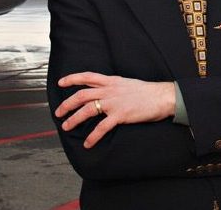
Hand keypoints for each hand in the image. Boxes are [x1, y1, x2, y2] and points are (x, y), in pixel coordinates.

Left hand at [55, 72, 175, 147]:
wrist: (162, 96)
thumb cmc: (147, 91)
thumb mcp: (127, 83)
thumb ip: (114, 86)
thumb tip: (105, 91)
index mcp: (111, 81)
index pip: (87, 76)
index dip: (72, 79)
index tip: (61, 83)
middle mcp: (110, 90)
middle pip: (82, 95)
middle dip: (67, 104)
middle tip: (58, 112)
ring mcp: (114, 102)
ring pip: (87, 110)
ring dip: (74, 119)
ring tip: (66, 126)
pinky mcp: (120, 115)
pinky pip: (102, 127)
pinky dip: (92, 136)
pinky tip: (88, 143)